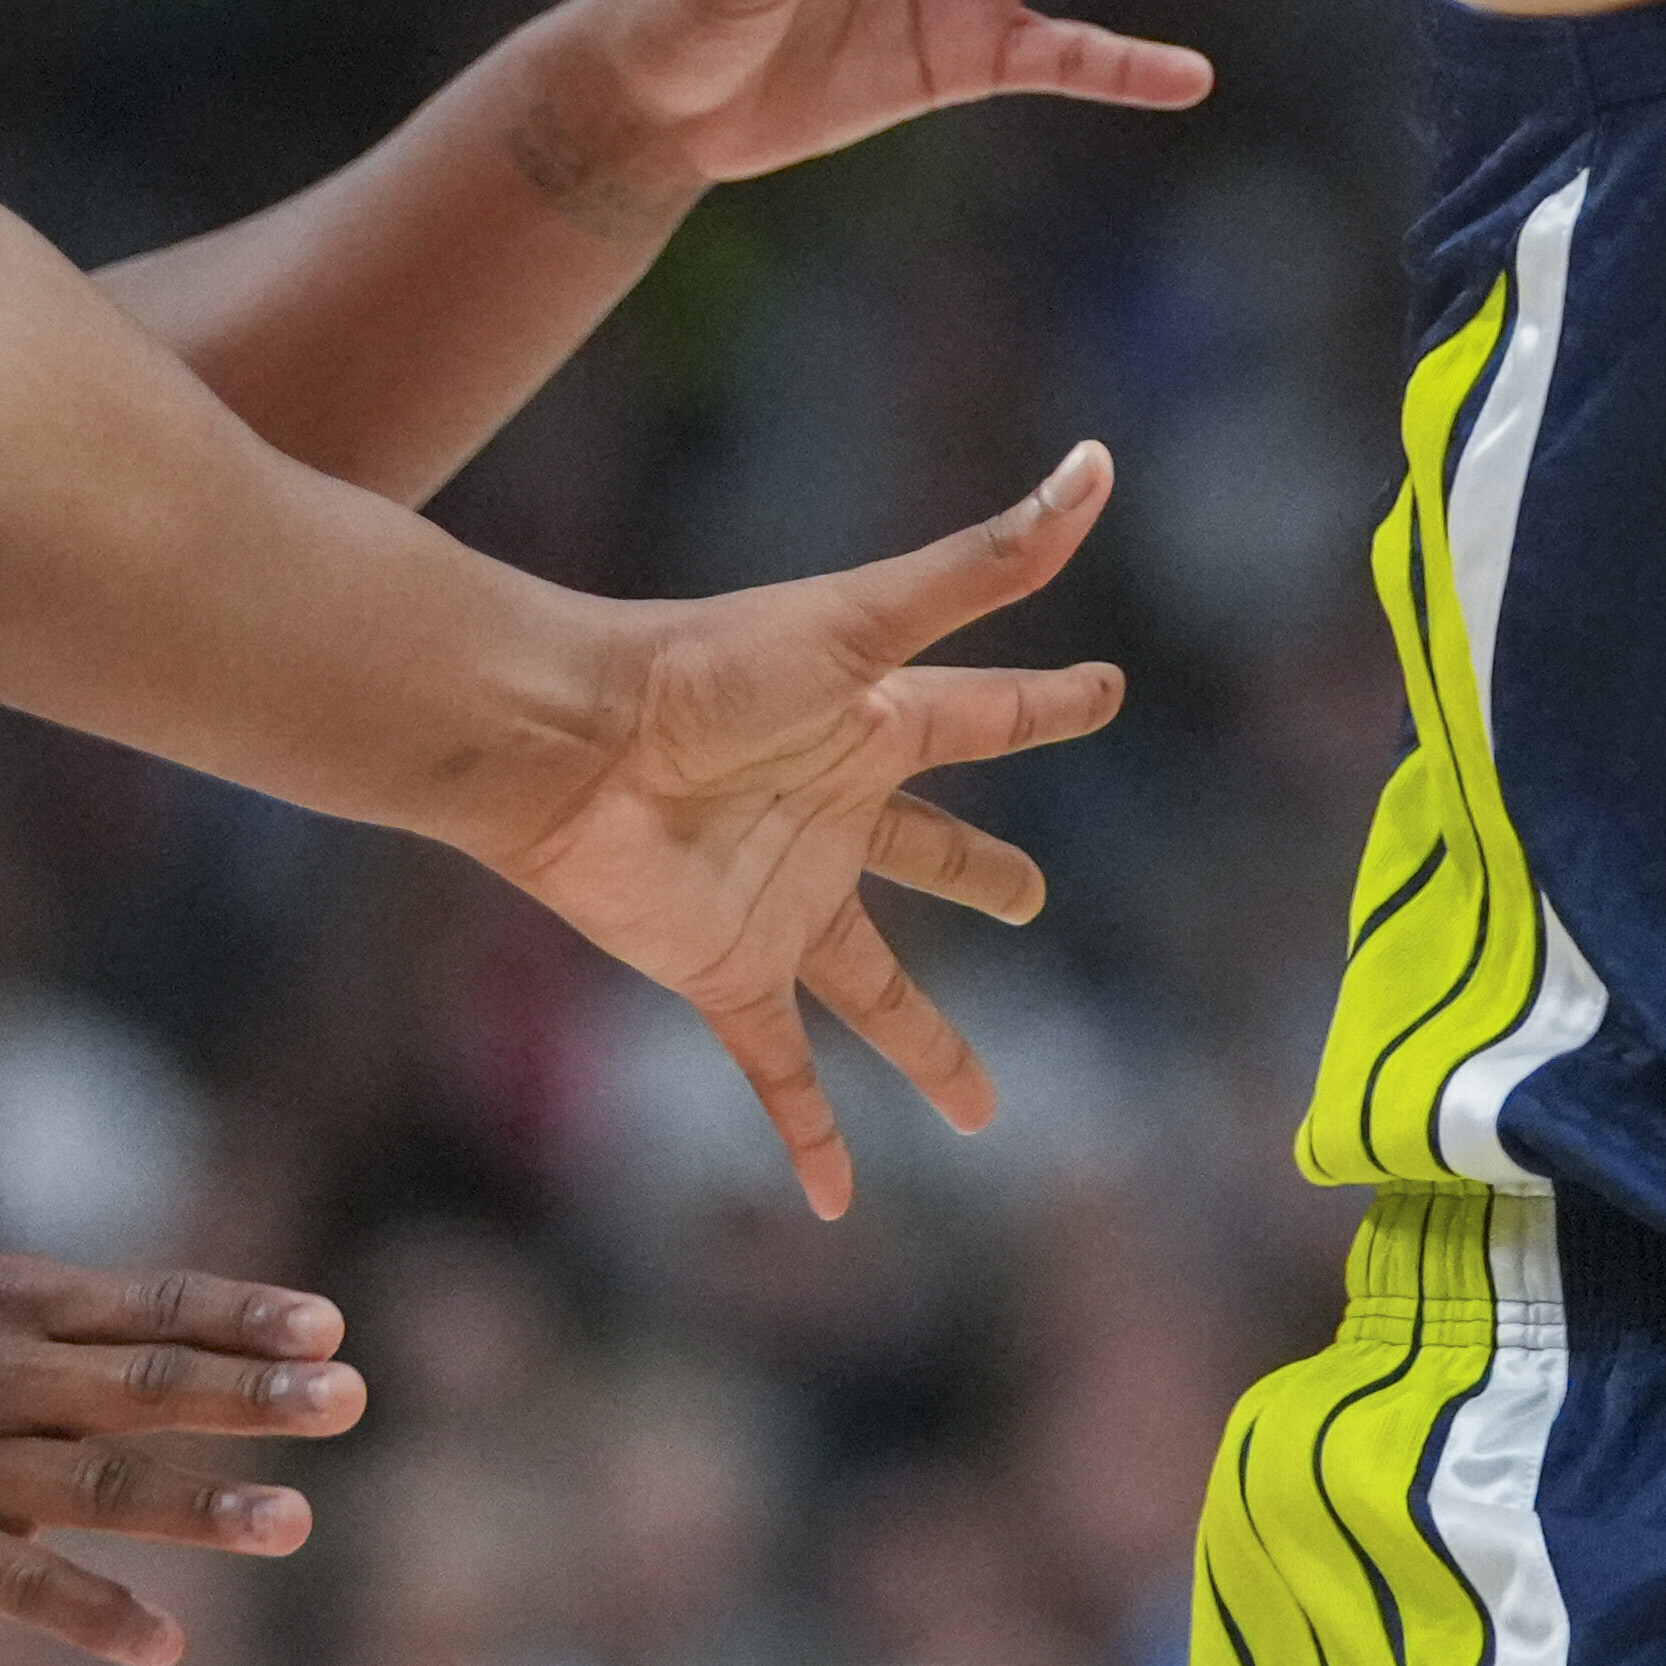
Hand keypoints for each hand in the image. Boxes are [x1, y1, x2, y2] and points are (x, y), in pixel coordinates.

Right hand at [0, 1253, 363, 1665]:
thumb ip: (71, 1319)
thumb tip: (208, 1332)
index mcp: (8, 1302)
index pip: (149, 1306)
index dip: (240, 1316)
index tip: (330, 1327)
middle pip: (139, 1385)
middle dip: (247, 1393)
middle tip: (347, 1400)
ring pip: (95, 1487)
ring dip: (200, 1506)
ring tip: (294, 1522)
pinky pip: (18, 1587)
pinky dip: (95, 1613)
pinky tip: (165, 1643)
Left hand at [482, 444, 1125, 1216]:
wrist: (564, 743)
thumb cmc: (709, 665)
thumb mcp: (866, 619)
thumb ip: (986, 560)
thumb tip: (1098, 463)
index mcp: (877, 727)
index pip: (988, 715)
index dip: (1046, 704)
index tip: (1100, 691)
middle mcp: (838, 818)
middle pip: (934, 855)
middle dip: (985, 875)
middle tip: (1035, 898)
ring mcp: (788, 903)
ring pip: (879, 991)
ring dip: (929, 1048)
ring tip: (983, 1108)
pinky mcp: (731, 972)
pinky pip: (782, 1070)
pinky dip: (811, 1136)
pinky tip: (840, 1202)